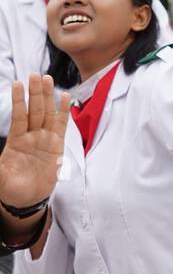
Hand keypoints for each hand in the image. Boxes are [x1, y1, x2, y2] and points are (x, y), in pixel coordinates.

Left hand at [0, 75, 69, 209]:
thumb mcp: (0, 179)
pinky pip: (61, 126)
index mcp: (16, 141)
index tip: (17, 84)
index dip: (18, 101)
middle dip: (35, 93)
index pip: (18, 117)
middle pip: (34, 110)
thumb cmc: (11, 187)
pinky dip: (64, 112)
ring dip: (48, 97)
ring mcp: (44, 139)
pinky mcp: (57, 145)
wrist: (28, 198)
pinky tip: (65, 98)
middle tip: (35, 75)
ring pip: (47, 114)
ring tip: (48, 79)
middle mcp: (31, 136)